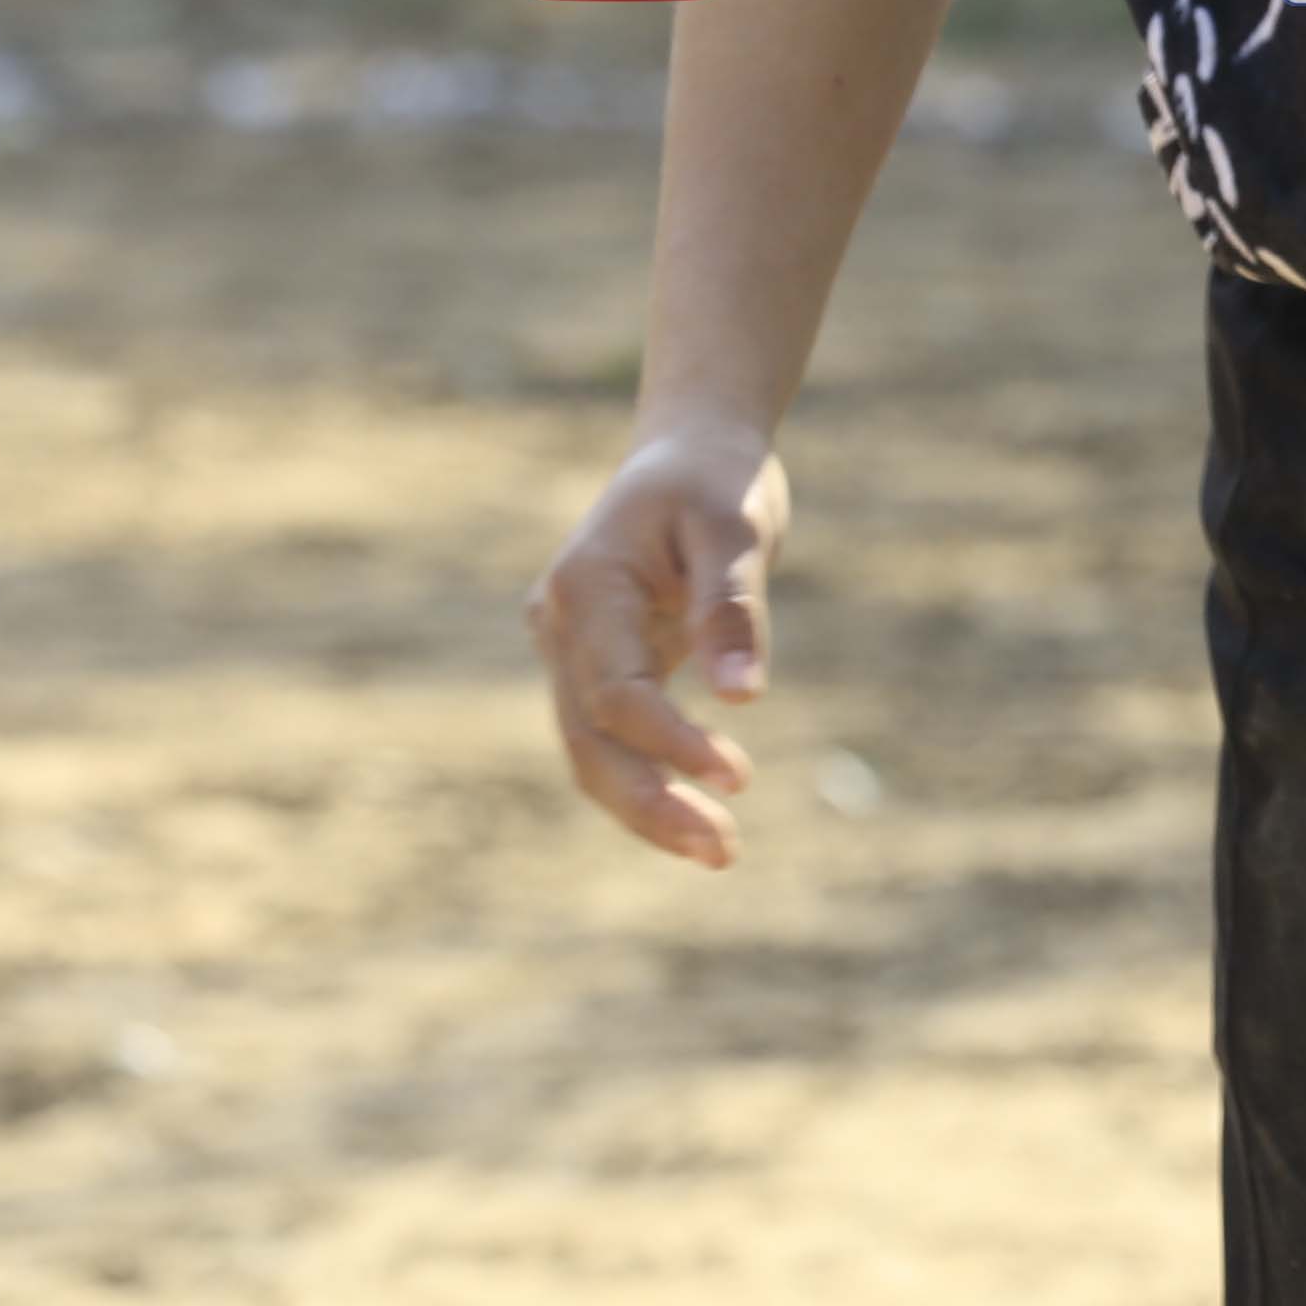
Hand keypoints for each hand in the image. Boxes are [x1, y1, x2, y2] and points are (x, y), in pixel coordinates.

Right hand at [526, 419, 785, 866]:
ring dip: (648, 807)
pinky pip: (610, 737)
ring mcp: (568, 648)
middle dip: (651, 804)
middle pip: (589, 741)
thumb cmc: (718, 481)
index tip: (738, 775)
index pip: (615, 694)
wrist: (690, 453)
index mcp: (586, 586)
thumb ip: (734, 609)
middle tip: (725, 850)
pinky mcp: (595, 665)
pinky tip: (698, 820)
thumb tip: (744, 699)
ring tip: (722, 851)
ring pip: (591, 750)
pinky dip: (648, 779)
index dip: (670, 743)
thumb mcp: (737, 527)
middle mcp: (560, 624)